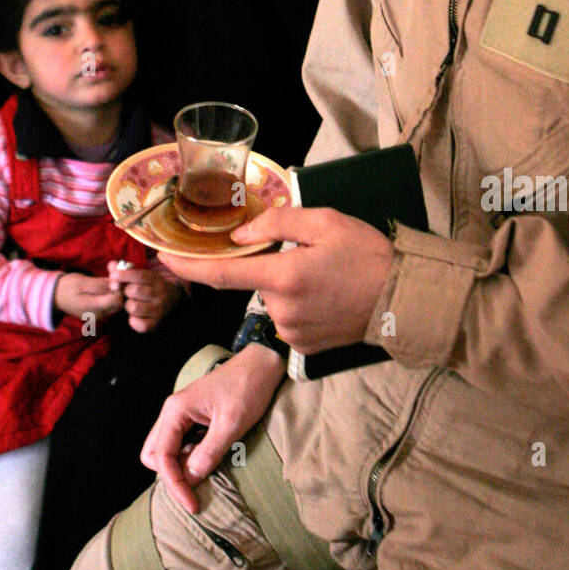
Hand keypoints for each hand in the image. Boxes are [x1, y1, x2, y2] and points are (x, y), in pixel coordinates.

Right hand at [53, 273, 122, 321]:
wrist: (56, 297)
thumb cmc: (67, 287)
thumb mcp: (81, 283)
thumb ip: (100, 285)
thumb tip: (117, 284)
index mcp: (94, 308)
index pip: (117, 299)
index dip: (119, 285)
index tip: (114, 272)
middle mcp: (100, 315)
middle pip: (121, 302)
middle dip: (120, 285)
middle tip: (113, 270)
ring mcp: (101, 315)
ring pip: (119, 302)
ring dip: (118, 287)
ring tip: (110, 272)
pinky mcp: (101, 312)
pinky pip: (113, 303)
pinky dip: (113, 291)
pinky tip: (108, 280)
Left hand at [107, 262, 181, 332]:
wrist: (171, 299)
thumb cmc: (149, 285)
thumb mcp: (141, 275)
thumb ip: (124, 269)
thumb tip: (111, 266)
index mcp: (156, 280)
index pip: (139, 276)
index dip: (124, 275)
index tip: (112, 276)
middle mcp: (160, 295)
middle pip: (134, 291)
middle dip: (126, 291)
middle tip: (128, 293)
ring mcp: (159, 310)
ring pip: (134, 308)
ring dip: (129, 306)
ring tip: (132, 303)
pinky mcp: (156, 324)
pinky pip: (139, 325)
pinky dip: (133, 321)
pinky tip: (135, 315)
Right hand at [140, 344, 285, 511]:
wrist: (262, 364)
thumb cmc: (247, 388)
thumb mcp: (231, 424)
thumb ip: (209, 452)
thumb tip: (190, 479)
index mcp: (176, 410)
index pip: (161, 456)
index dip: (175, 484)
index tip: (193, 504)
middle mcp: (173, 412)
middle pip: (154, 454)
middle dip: (171, 476)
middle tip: (195, 489)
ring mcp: (182, 414)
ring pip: (166, 450)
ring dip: (180, 468)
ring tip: (205, 476)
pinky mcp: (193, 417)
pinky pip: (181, 444)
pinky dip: (189, 458)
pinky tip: (208, 462)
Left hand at [159, 207, 394, 354]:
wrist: (405, 302)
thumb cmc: (368, 256)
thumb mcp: (326, 222)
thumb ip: (277, 223)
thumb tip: (241, 234)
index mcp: (283, 275)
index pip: (222, 273)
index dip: (188, 266)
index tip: (163, 256)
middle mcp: (281, 310)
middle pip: (255, 282)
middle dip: (271, 266)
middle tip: (310, 255)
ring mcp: (291, 332)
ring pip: (271, 300)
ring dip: (286, 285)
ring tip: (325, 276)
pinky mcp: (303, 347)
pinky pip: (286, 318)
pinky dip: (297, 304)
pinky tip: (326, 296)